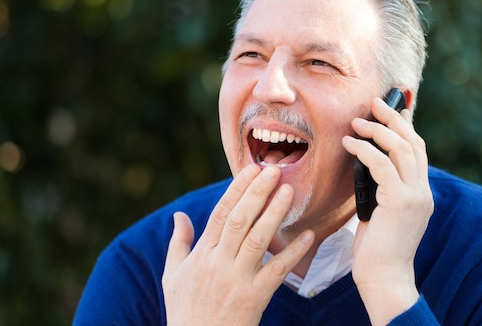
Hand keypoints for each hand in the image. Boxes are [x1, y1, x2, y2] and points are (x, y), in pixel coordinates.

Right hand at [162, 164, 314, 325]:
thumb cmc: (184, 311)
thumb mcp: (173, 275)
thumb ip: (179, 243)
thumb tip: (178, 215)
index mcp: (201, 254)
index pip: (220, 214)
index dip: (236, 190)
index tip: (250, 169)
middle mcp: (218, 263)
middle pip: (239, 221)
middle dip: (256, 193)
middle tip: (273, 170)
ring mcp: (237, 280)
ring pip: (257, 240)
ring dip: (274, 214)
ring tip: (288, 191)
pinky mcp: (255, 298)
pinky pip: (277, 271)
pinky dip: (293, 253)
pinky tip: (309, 235)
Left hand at [342, 97, 433, 324]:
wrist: (384, 277)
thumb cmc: (377, 248)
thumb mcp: (381, 212)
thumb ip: (381, 189)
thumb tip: (366, 164)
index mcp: (420, 192)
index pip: (417, 150)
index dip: (404, 127)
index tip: (388, 110)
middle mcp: (423, 191)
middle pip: (412, 142)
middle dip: (393, 118)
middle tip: (374, 102)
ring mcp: (415, 196)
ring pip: (401, 149)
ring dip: (377, 130)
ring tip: (356, 122)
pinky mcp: (400, 202)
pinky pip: (381, 165)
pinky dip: (364, 150)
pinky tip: (348, 144)